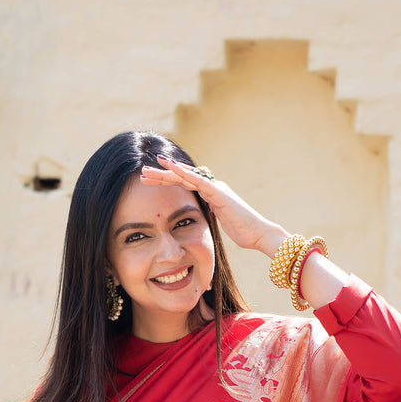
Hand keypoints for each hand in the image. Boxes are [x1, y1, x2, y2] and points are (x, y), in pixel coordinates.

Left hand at [140, 156, 288, 257]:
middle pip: (181, 177)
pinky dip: (183, 173)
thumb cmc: (242, 231)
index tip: (149, 181)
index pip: (184, 184)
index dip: (166, 181)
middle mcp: (211, 186)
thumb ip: (209, 213)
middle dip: (161, 175)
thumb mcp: (219, 221)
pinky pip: (197, 180)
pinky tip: (169, 167)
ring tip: (147, 170)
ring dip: (165, 172)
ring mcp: (215, 187)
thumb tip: (200, 215)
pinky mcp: (218, 192)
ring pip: (185, 176)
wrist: (258, 234)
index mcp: (210, 193)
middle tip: (142, 173)